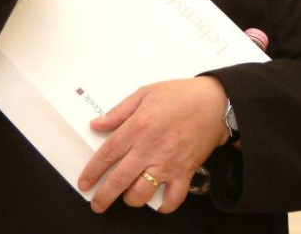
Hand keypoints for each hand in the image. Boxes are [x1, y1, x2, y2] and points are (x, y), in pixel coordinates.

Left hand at [78, 77, 229, 213]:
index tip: (85, 183)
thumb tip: (97, 125)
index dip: (92, 172)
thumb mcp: (145, 93)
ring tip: (128, 197)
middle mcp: (149, 150)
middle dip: (103, 197)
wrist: (215, 101)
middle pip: (118, 180)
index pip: (107, 155)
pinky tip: (157, 204)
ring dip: (130, 200)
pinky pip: (173, 198)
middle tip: (97, 204)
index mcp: (137, 128)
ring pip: (141, 193)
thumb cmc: (181, 95)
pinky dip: (164, 206)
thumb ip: (119, 111)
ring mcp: (167, 163)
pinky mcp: (185, 172)